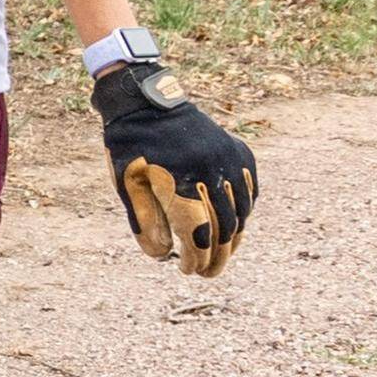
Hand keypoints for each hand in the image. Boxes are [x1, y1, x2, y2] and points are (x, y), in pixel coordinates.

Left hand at [89, 57, 257, 275]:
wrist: (146, 103)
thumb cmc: (130, 148)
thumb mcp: (127, 186)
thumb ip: (145, 222)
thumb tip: (162, 256)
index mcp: (180, 182)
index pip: (198, 235)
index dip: (197, 259)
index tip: (190, 272)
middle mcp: (211, 172)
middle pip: (224, 229)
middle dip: (217, 257)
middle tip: (207, 273)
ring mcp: (230, 161)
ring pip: (241, 214)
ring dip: (233, 239)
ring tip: (219, 254)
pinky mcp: (240, 152)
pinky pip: (249, 192)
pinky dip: (243, 212)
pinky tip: (232, 224)